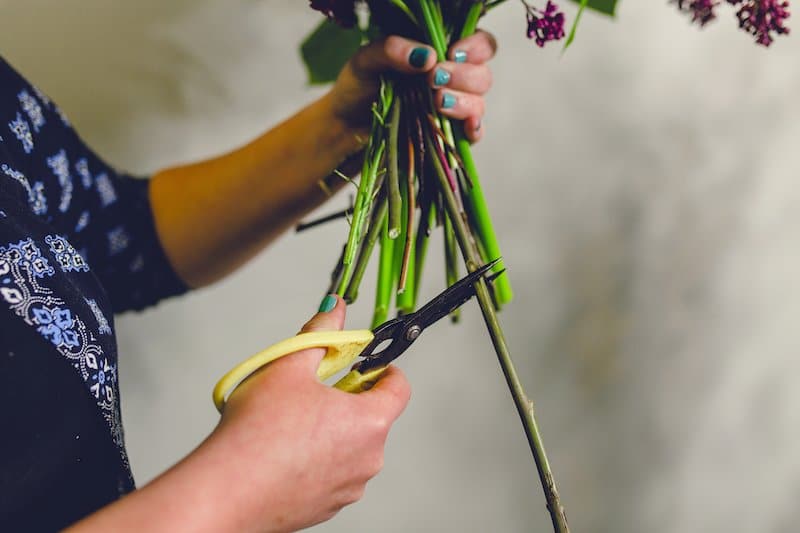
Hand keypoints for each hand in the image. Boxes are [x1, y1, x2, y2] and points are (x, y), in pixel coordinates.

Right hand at [213, 296, 410, 531]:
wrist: (226, 491)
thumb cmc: (258, 430)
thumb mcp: (289, 364)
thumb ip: (320, 333)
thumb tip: (335, 308)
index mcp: (370, 422)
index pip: (399, 388)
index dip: (382, 369)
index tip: (362, 363)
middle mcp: (369, 459)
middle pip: (373, 417)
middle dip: (347, 398)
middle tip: (312, 388)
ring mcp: (348, 489)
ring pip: (351, 447)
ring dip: (331, 430)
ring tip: (290, 422)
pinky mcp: (326, 508)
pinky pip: (332, 473)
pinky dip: (316, 459)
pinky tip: (282, 451)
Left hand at [329, 31, 496, 142]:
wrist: (346, 124)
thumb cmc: (358, 86)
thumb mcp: (367, 60)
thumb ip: (392, 49)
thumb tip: (427, 57)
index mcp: (440, 52)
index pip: (479, 44)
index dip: (476, 47)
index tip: (451, 53)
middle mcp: (453, 79)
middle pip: (482, 74)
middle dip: (462, 76)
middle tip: (434, 79)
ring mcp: (452, 108)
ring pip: (479, 102)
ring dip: (463, 101)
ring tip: (436, 101)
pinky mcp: (448, 135)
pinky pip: (474, 133)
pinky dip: (474, 129)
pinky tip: (466, 126)